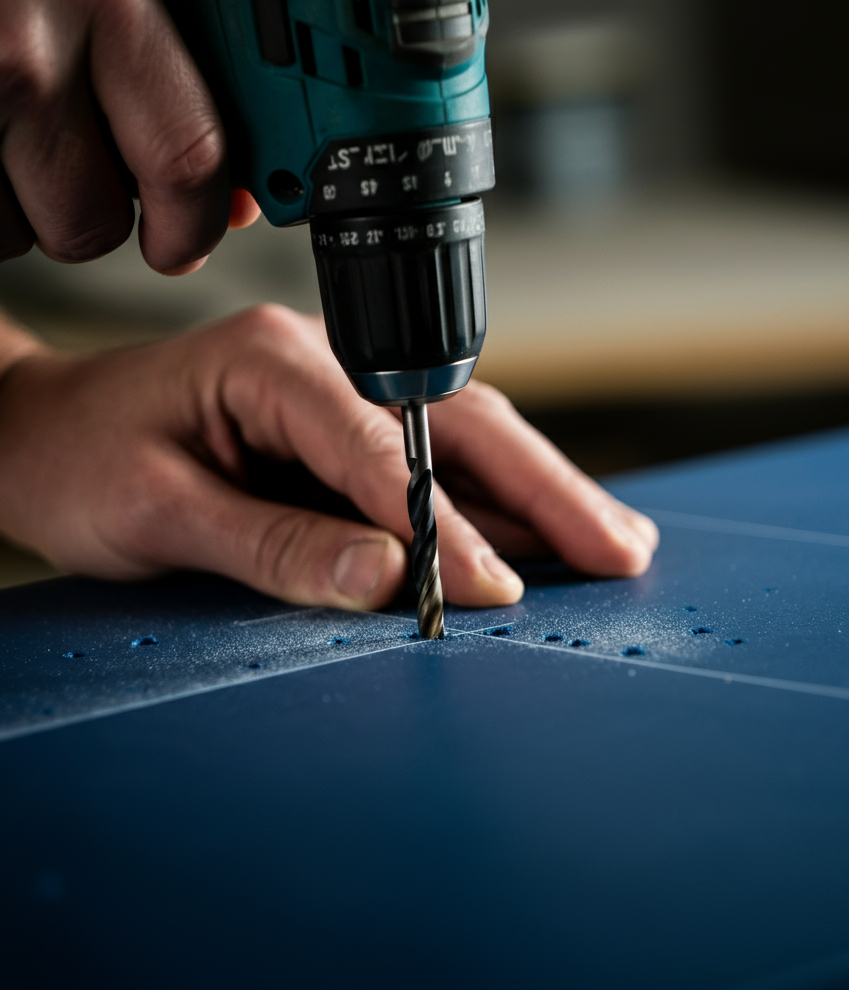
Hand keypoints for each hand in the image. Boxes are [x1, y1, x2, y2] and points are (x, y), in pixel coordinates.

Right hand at [0, 0, 258, 271]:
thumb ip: (178, 73)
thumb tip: (230, 198)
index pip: (185, 159)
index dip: (193, 223)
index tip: (183, 241)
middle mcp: (17, 44)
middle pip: (88, 221)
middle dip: (91, 215)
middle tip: (76, 167)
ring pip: (10, 231)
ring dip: (16, 205)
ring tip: (3, 125)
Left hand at [0, 306, 657, 609]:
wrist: (47, 436)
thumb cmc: (86, 464)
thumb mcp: (160, 514)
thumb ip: (277, 544)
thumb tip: (386, 575)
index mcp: (274, 364)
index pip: (385, 452)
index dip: (448, 527)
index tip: (498, 592)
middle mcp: (327, 365)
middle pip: (464, 424)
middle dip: (547, 491)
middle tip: (617, 548)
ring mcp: (348, 392)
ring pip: (471, 438)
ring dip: (544, 492)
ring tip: (612, 539)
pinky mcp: (353, 429)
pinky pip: (444, 460)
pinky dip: (502, 500)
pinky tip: (546, 530)